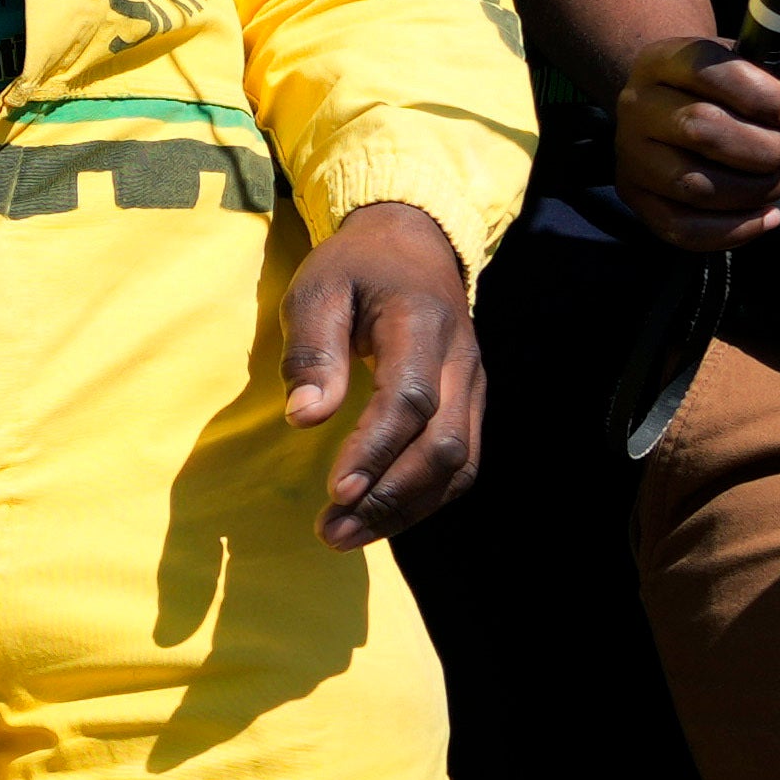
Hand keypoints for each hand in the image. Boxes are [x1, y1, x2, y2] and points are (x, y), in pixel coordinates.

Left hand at [280, 200, 487, 545]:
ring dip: (405, 509)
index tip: (336, 490)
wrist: (414, 245)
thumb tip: (306, 418)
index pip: (410, 399)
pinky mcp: (471, 405)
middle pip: (443, 445)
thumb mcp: (317, 288)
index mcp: (423, 324)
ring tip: (345, 534)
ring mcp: (474, 386)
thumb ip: (311, 349)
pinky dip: (423, 499)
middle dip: (389, 495)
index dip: (375, 449)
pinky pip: (461, 465)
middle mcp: (461, 360)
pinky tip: (379, 517)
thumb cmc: (356, 268)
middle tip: (331, 530)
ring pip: (459, 465)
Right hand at [607, 29, 779, 247]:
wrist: (668, 109)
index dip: (761, 95)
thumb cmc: (721, 88)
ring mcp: (630, 156)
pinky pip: (682, 227)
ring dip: (755, 190)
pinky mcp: (635, 198)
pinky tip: (769, 216)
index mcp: (662, 61)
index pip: (707, 70)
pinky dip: (735, 230)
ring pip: (695, 185)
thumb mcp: (754, 69)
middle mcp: (636, 106)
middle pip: (701, 131)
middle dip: (764, 149)